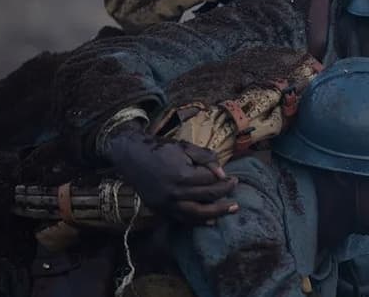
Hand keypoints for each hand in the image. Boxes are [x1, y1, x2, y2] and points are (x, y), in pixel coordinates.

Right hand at [105, 119, 237, 223]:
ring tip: (231, 210)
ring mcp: (166, 204)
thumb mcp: (185, 147)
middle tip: (236, 191)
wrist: (132, 156)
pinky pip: (182, 219)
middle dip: (224, 194)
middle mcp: (174, 192)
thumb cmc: (161, 149)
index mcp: (182, 175)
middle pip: (206, 197)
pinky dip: (198, 221)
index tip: (232, 177)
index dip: (223, 179)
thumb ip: (206, 158)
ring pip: (196, 214)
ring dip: (216, 213)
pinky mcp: (160, 210)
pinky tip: (211, 221)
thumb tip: (222, 174)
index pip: (210, 180)